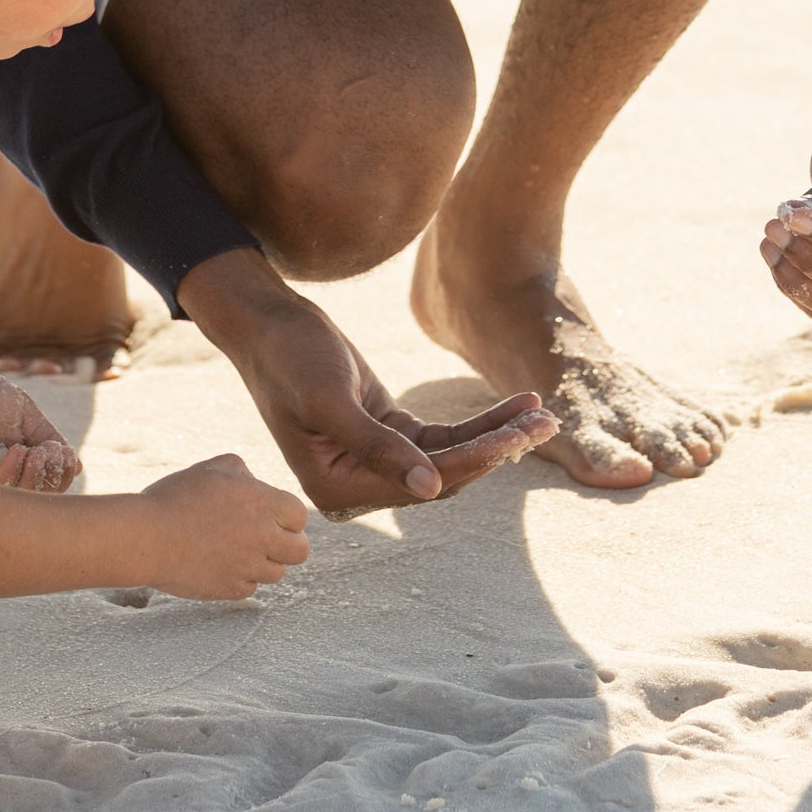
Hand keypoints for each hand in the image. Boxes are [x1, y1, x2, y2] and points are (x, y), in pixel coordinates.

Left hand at [0, 358, 80, 492]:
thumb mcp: (25, 416)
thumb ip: (48, 440)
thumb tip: (77, 467)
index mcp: (19, 462)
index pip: (49, 482)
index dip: (62, 473)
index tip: (64, 452)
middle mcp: (3, 477)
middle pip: (39, 498)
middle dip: (53, 477)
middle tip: (52, 453)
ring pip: (19, 500)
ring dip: (36, 477)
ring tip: (35, 452)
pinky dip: (13, 474)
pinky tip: (16, 452)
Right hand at [139, 453, 310, 599]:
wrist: (147, 536)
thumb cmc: (177, 496)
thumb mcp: (213, 467)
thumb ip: (244, 472)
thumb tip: (257, 485)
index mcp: (261, 503)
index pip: (300, 516)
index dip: (288, 516)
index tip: (272, 515)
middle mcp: (262, 537)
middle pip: (300, 551)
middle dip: (288, 544)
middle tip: (267, 538)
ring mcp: (248, 567)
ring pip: (277, 573)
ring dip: (264, 562)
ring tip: (239, 549)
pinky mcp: (230, 590)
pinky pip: (250, 588)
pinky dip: (241, 578)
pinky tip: (221, 563)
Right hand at [178, 250, 558, 517]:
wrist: (266, 322)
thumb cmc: (288, 356)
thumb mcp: (329, 399)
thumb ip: (377, 448)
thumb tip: (430, 489)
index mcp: (337, 488)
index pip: (420, 483)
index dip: (472, 461)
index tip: (516, 437)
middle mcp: (356, 484)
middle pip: (442, 475)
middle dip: (495, 449)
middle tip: (544, 421)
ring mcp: (373, 460)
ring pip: (448, 457)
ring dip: (495, 436)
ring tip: (541, 412)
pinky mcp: (385, 433)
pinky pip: (441, 437)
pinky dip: (477, 423)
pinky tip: (515, 405)